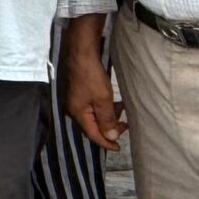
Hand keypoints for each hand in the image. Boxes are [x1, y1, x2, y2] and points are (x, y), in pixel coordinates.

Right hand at [61, 21, 124, 149]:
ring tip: (121, 109)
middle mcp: (72, 108)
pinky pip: (91, 106)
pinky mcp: (76, 90)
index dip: (106, 142)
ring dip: (107, 116)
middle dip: (109, 128)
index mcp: (77, 113)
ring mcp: (73, 99)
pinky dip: (102, 107)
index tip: (119, 148)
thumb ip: (107, 119)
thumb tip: (111, 136)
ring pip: (92, 115)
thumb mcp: (103, 99)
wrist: (79, 50)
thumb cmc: (91, 75)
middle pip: (92, 125)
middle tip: (126, 125)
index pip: (92, 134)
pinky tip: (111, 101)